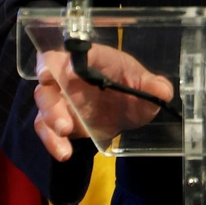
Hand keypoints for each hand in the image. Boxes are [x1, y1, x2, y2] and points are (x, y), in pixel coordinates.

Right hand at [33, 44, 174, 161]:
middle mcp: (71, 73)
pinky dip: (51, 140)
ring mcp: (61, 96)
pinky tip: (64, 152)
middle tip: (63, 119)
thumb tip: (162, 90)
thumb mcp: (147, 87)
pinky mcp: (57, 118)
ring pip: (43, 101)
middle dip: (52, 95)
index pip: (78, 52)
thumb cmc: (132, 89)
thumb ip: (154, 88)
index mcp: (94, 58)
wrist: (126, 112)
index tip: (70, 72)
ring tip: (64, 133)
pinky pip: (45, 127)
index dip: (70, 60)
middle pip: (50, 73)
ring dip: (50, 117)